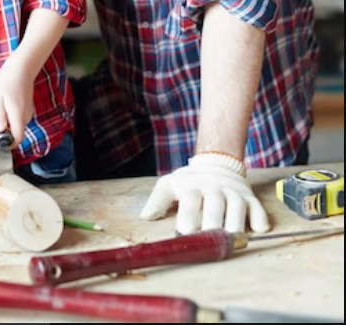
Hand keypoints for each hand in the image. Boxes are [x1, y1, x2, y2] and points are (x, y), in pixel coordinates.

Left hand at [0, 57, 34, 144]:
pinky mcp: (26, 108)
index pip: (17, 139)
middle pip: (13, 132)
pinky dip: (7, 114)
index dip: (7, 143)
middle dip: (0, 128)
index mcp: (18, 115)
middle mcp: (25, 116)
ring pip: (13, 124)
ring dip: (2, 119)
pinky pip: (15, 117)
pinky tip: (1, 102)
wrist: (21, 67)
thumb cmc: (6, 81)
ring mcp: (27, 112)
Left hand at [140, 154, 269, 234]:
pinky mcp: (249, 197)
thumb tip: (145, 218)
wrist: (216, 162)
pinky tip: (258, 230)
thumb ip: (157, 200)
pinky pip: (257, 207)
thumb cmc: (190, 181)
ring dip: (235, 224)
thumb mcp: (170, 184)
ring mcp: (233, 192)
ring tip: (231, 240)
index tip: (185, 234)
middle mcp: (214, 188)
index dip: (188, 217)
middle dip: (212, 224)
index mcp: (193, 187)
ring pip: (237, 207)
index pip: (190, 200)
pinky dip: (259, 218)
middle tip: (209, 242)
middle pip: (215, 205)